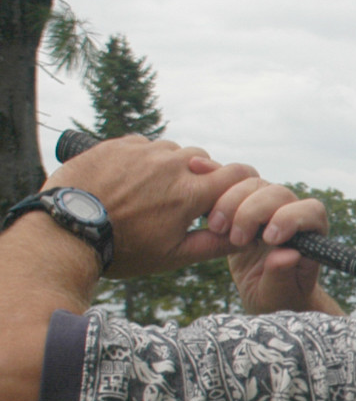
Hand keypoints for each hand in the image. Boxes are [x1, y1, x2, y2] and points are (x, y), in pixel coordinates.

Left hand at [43, 135, 255, 277]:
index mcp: (190, 193)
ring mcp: (143, 151)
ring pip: (173, 150)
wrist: (67, 230)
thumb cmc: (123, 248)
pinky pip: (144, 145)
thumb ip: (213, 245)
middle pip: (204, 160)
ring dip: (172, 166)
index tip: (233, 192)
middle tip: (184, 198)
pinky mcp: (118, 145)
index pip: (237, 175)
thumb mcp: (173, 256)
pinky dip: (145, 159)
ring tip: (153, 190)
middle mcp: (171, 165)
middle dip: (200, 176)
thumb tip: (243, 238)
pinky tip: (132, 179)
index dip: (241, 183)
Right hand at [212, 179, 339, 315]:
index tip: (269, 238)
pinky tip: (198, 169)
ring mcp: (266, 204)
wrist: (265, 293)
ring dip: (230, 201)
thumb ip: (283, 275)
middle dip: (253, 211)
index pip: (310, 211)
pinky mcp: (241, 202)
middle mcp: (291, 212)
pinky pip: (229, 181)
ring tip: (216, 228)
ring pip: (252, 183)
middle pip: (277, 192)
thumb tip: (287, 254)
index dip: (290, 218)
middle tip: (236, 237)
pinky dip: (213, 173)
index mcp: (311, 233)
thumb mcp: (280, 294)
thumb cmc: (280, 297)